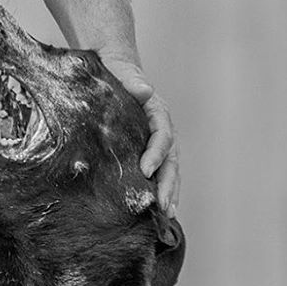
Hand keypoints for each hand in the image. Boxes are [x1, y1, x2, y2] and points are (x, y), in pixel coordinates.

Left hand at [100, 56, 179, 217]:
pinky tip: (158, 210)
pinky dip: (160, 190)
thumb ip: (133, 83)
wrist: (116, 70)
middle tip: (164, 206)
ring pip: (169, 170)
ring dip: (170, 192)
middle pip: (171, 160)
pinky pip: (158, 173)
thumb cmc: (117, 74)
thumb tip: (144, 90)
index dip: (156, 154)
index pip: (162, 136)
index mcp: (157, 113)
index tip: (146, 170)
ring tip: (168, 214)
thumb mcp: (122, 74)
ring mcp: (157, 143)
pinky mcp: (147, 152)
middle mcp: (162, 130)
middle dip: (168, 184)